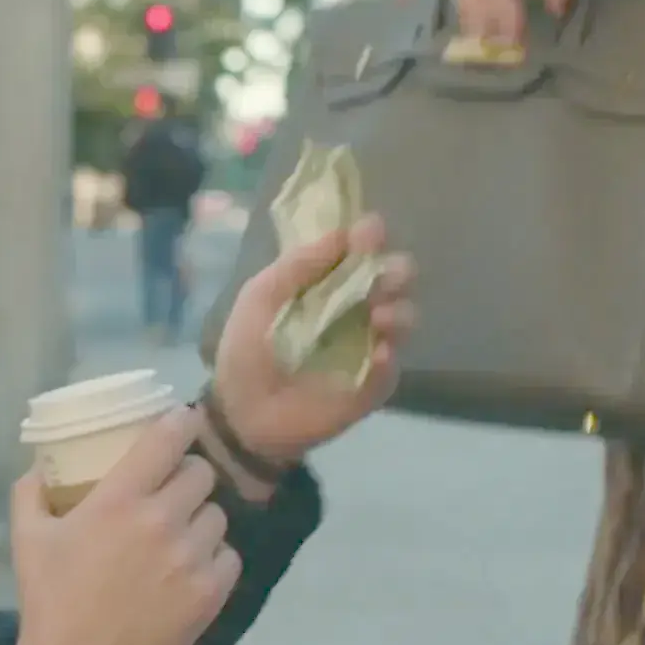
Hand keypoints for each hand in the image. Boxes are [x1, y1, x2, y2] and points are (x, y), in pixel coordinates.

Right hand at [5, 408, 237, 644]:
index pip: (167, 439)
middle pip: (201, 473)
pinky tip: (193, 567)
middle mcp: (162, 520)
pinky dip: (215, 557)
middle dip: (187, 476)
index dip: (180, 422)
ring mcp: (191, 558)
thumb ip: (31, 491)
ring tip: (182, 534)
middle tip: (172, 490)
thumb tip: (41, 464)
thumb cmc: (50, 600)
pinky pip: (230, 556)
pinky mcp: (210, 593)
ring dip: (201, 518)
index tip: (182, 420)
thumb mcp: (27, 539)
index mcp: (118, 499)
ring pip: (218, 515)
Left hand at [208, 216, 415, 483]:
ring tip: (379, 317)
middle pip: (393, 282)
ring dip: (399, 313)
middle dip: (397, 272)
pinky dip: (389, 359)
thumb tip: (343, 232)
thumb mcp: (261, 297)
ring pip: (403, 321)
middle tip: (387, 274)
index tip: (373, 230)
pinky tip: (378, 353)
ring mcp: (365, 349)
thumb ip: (298, 265)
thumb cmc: (246, 350)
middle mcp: (354, 311)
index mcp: (326, 286)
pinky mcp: (370, 388)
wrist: (240, 414)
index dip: (370, 239)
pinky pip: (391, 370)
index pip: (360, 254)